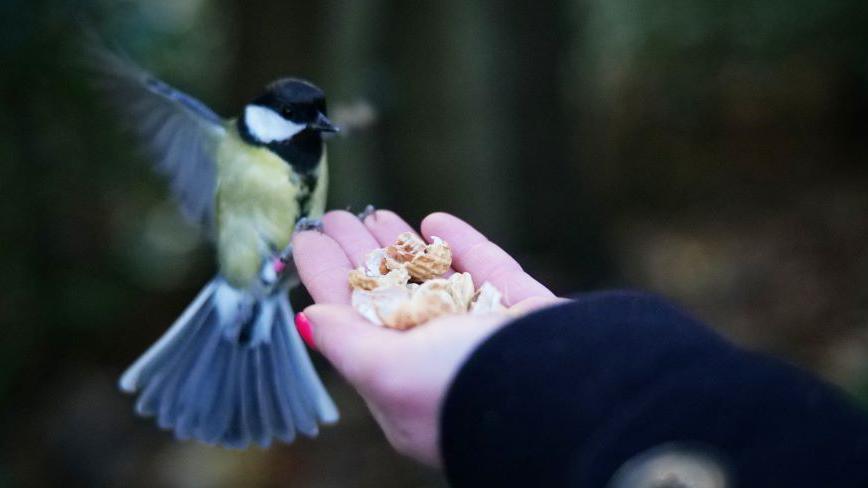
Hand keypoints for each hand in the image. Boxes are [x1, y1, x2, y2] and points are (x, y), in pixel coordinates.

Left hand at [292, 210, 561, 465]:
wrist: (563, 392)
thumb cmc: (462, 391)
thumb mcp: (389, 375)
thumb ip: (348, 345)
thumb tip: (311, 321)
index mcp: (401, 382)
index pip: (351, 320)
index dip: (327, 279)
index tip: (306, 240)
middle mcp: (440, 360)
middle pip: (389, 297)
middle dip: (361, 256)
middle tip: (337, 216)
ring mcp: (484, 333)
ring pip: (435, 281)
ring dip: (403, 247)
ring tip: (375, 212)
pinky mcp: (523, 312)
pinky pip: (487, 269)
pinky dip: (461, 244)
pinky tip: (435, 221)